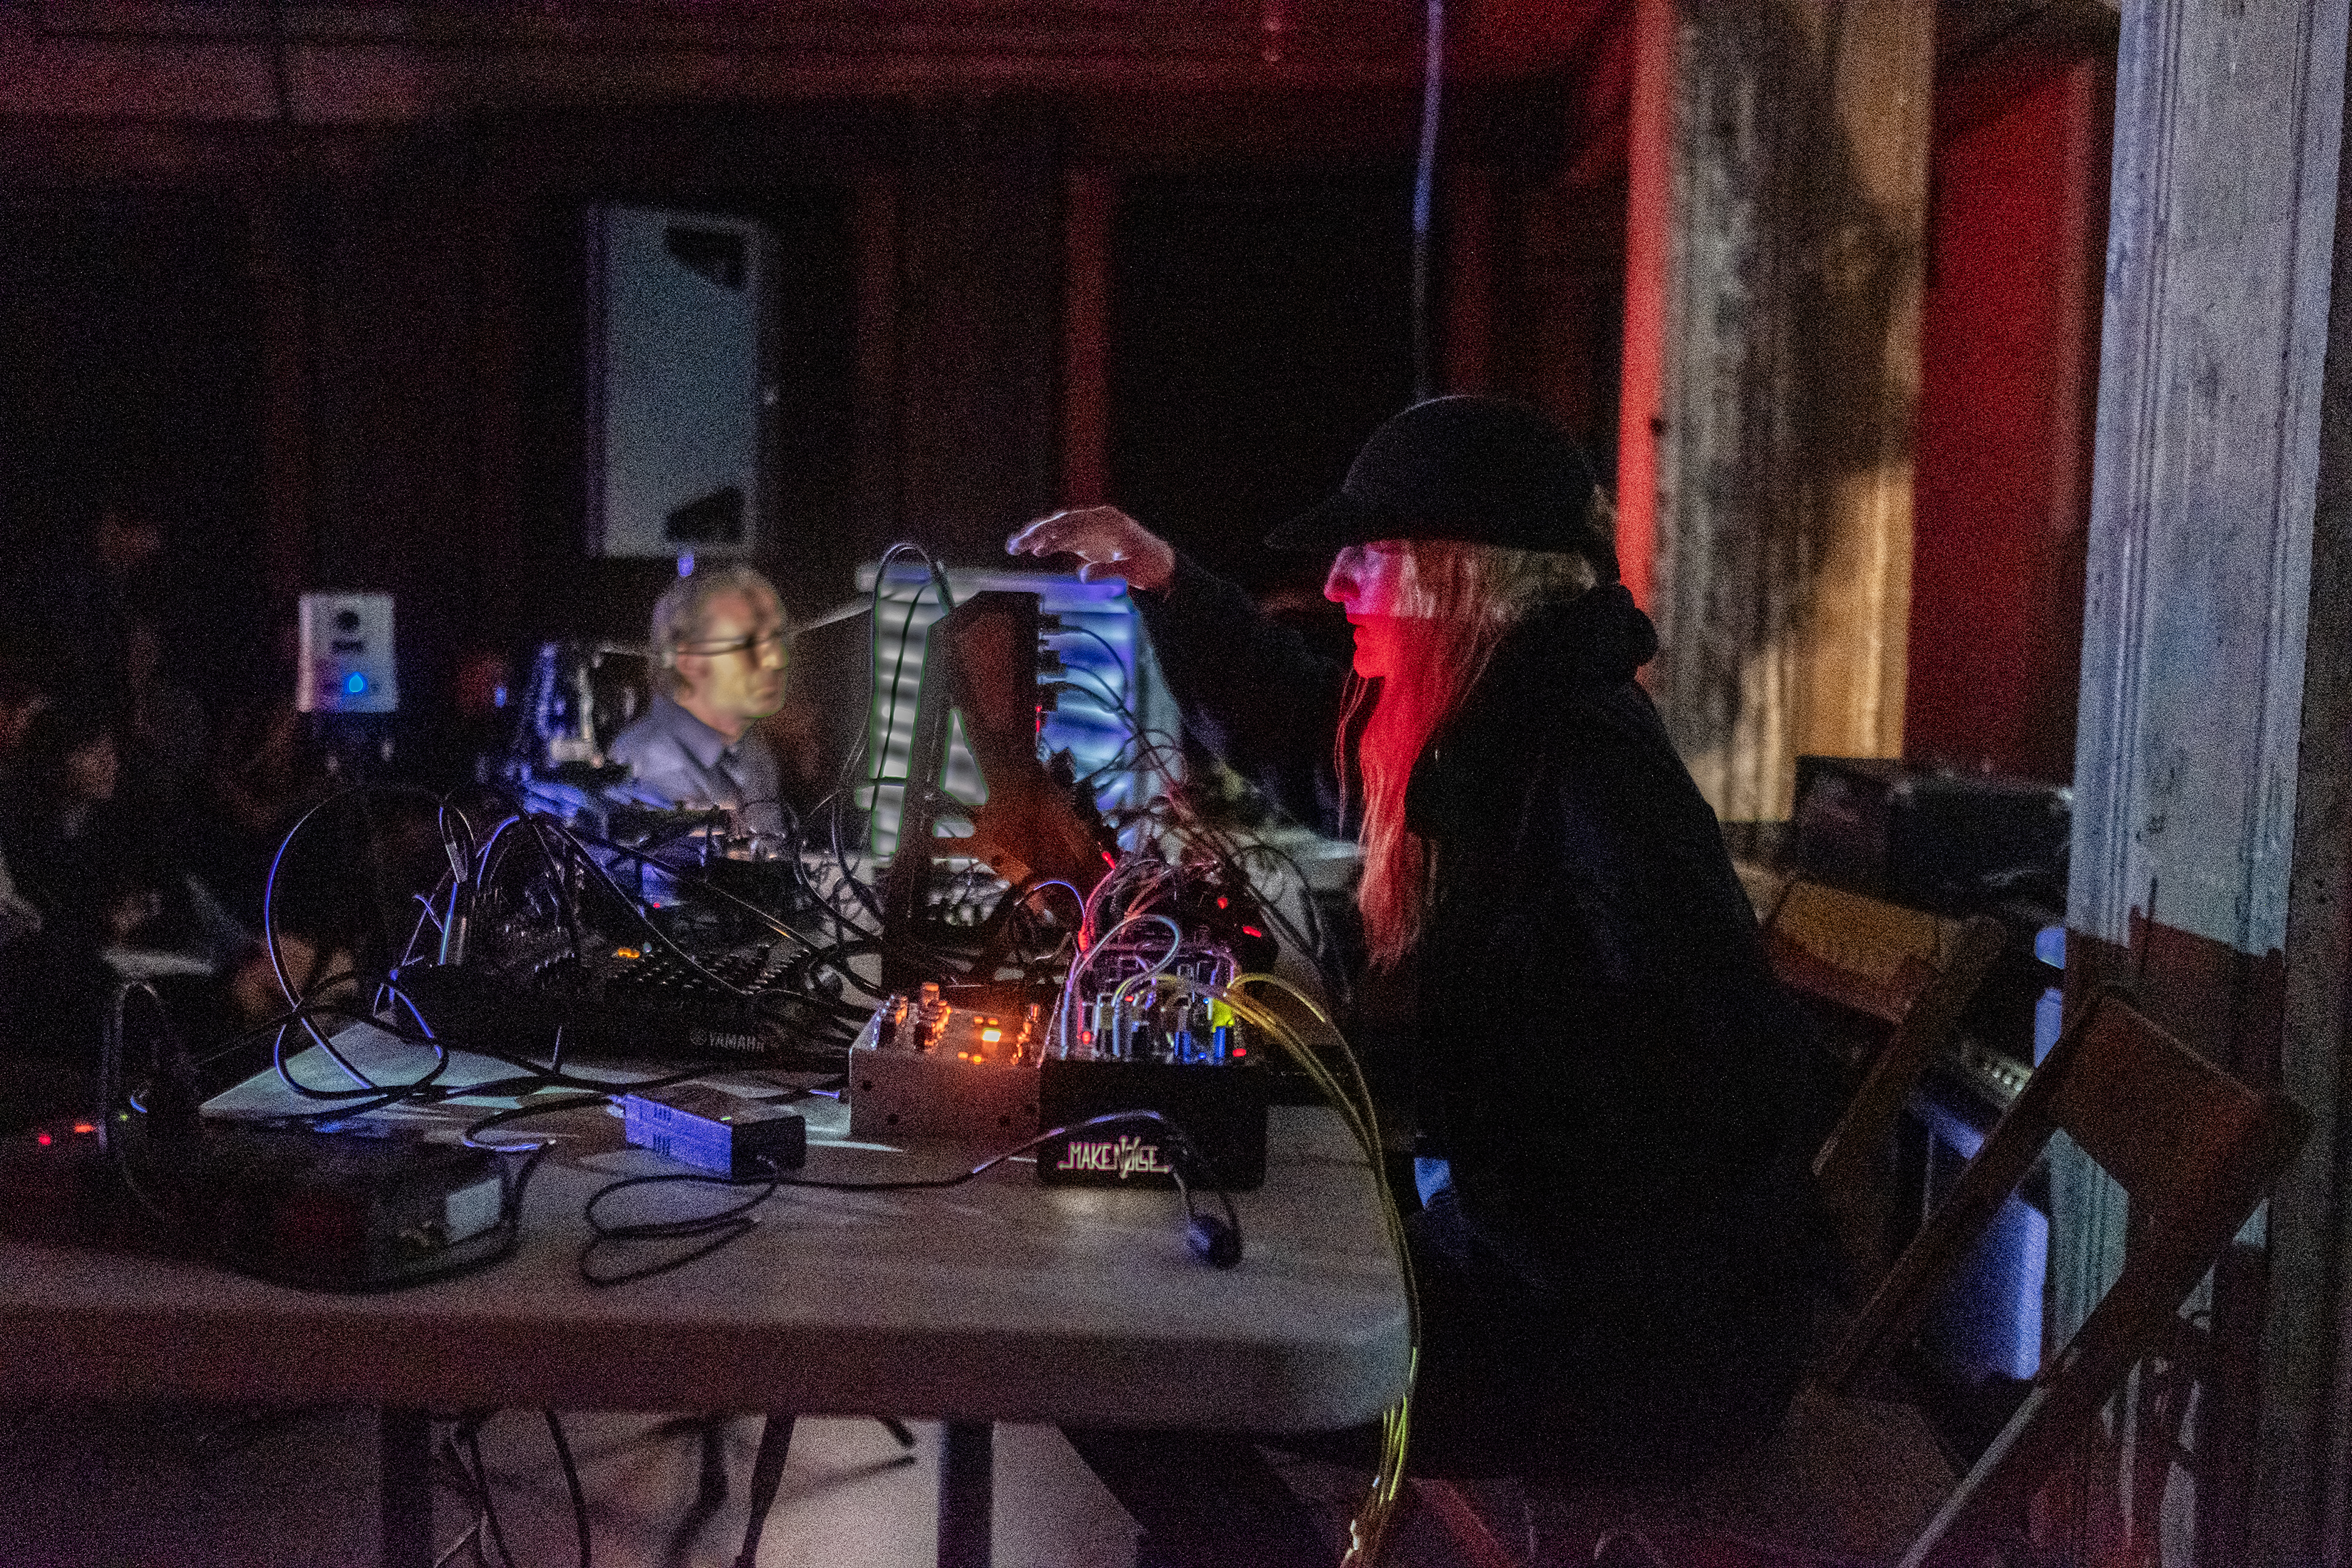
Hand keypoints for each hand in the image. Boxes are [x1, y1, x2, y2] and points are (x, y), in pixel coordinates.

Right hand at [1006, 506, 1176, 594]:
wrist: (1161, 566)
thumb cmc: (1149, 563)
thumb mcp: (1132, 569)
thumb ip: (1108, 570)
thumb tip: (1084, 574)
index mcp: (1107, 520)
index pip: (1073, 522)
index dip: (1052, 531)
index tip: (1036, 541)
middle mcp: (1096, 521)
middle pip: (1061, 523)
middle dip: (1037, 533)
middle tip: (1017, 544)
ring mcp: (1091, 531)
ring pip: (1059, 530)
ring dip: (1038, 538)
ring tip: (1016, 547)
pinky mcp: (1088, 542)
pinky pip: (1065, 540)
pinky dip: (1050, 545)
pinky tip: (1037, 551)